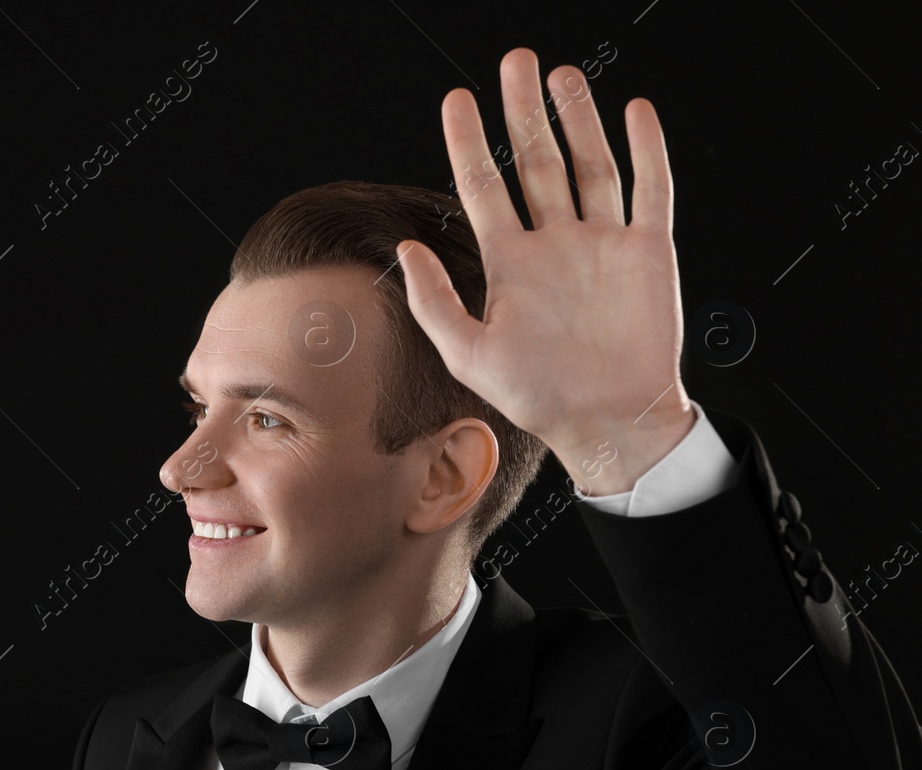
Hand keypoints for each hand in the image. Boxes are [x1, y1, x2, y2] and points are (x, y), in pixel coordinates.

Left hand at [397, 47, 692, 491]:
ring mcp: (602, 243)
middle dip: (524, 111)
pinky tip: (634, 112)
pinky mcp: (648, 251)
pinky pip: (649, 189)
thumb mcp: (468, 354)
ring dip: (578, 118)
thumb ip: (435, 302)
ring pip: (589, 164)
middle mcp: (555, 244)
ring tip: (561, 76)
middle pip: (536, 160)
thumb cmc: (538, 396)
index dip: (469, 142)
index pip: (483, 186)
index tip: (457, 99)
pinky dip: (645, 150)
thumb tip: (406, 250)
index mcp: (511, 263)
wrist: (607, 421)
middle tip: (514, 62)